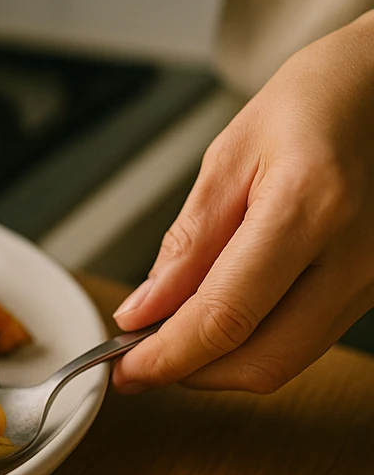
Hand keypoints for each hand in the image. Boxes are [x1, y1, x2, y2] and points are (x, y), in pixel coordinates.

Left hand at [112, 10, 373, 393]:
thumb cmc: (315, 102)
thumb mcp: (231, 156)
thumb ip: (188, 241)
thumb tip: (145, 309)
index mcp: (310, 209)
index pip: (226, 316)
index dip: (168, 354)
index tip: (124, 367)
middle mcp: (357, 256)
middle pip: (263, 360)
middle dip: (190, 373)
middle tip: (138, 361)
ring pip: (287, 359)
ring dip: (221, 362)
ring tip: (170, 334)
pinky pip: (308, 337)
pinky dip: (255, 341)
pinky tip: (219, 317)